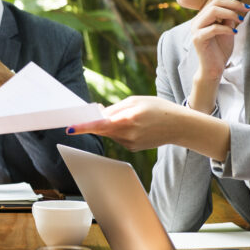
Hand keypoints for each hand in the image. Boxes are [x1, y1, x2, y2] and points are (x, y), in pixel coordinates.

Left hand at [67, 96, 186, 150]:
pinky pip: (118, 137)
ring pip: (110, 133)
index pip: (100, 124)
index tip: (70, 127)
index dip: (84, 126)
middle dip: (96, 121)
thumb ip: (115, 108)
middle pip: (102, 129)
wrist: (179, 126)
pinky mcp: (132, 148)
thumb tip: (97, 113)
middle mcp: (128, 134)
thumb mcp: (136, 101)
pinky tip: (134, 125)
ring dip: (110, 124)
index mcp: (128, 119)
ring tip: (130, 116)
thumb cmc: (158, 108)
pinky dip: (119, 130)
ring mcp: (130, 143)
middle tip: (93, 112)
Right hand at [187, 0, 249, 111]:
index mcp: (203, 15)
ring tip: (241, 20)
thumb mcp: (228, 29)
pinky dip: (226, 28)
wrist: (213, 67)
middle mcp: (197, 20)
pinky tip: (234, 32)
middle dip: (233, 3)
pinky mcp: (198, 39)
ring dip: (230, 13)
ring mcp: (196, 29)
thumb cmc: (220, 49)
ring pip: (212, 11)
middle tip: (246, 8)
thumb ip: (229, 17)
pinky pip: (213, 28)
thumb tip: (240, 4)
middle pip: (214, 1)